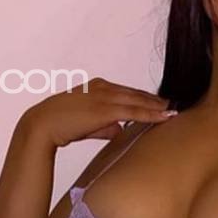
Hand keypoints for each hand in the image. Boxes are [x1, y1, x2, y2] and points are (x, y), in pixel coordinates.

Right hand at [20, 76, 176, 147]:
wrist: (43, 125)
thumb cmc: (61, 125)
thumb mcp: (87, 124)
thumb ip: (106, 125)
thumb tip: (121, 130)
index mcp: (98, 87)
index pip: (127, 92)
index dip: (144, 98)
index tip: (159, 104)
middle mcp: (103, 88)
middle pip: (136, 94)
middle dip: (155, 100)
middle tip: (174, 105)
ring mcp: (105, 97)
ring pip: (138, 101)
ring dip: (158, 107)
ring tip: (173, 111)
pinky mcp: (105, 109)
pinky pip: (134, 111)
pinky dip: (151, 114)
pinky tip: (164, 117)